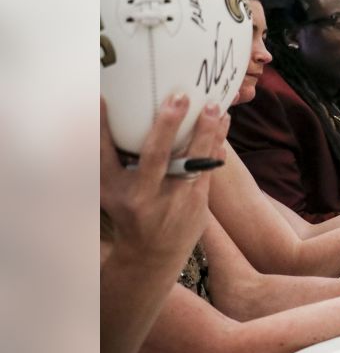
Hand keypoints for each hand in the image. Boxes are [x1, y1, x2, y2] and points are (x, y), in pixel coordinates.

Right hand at [100, 95, 228, 263]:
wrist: (153, 255)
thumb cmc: (129, 209)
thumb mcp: (109, 188)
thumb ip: (106, 154)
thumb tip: (102, 109)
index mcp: (114, 190)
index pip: (104, 155)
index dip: (102, 127)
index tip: (103, 97)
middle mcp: (141, 196)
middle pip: (155, 157)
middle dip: (167, 126)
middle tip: (178, 97)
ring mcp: (173, 202)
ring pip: (192, 161)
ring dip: (205, 131)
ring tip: (214, 106)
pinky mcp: (197, 204)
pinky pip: (209, 168)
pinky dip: (216, 143)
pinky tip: (224, 121)